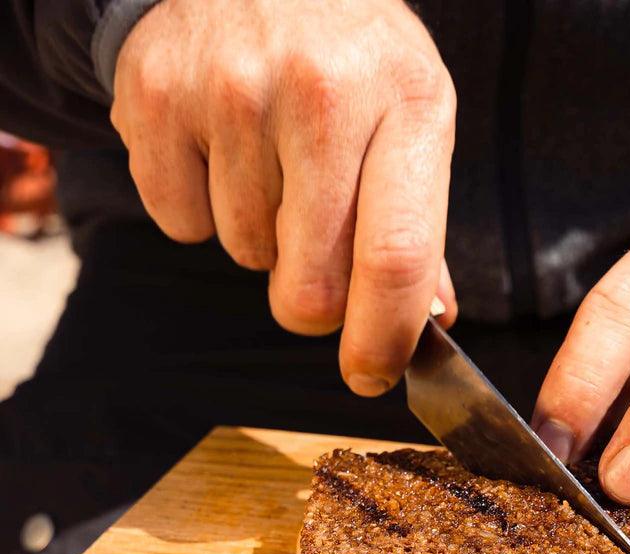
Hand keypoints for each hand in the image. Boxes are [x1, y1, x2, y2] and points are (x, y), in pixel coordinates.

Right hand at [111, 0, 456, 394]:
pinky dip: (201, 209)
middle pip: (312, 285)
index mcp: (408, 105)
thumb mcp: (412, 118)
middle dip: (314, 304)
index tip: (371, 374)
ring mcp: (232, 91)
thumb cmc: (351, 60)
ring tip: (272, 164)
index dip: (381, 339)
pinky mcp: (157, 97)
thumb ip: (421, 228)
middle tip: (317, 260)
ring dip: (262, 240)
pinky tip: (222, 151)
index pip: (396, 257)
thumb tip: (430, 323)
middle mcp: (322, 94)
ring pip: (246, 256)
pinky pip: (181, 223)